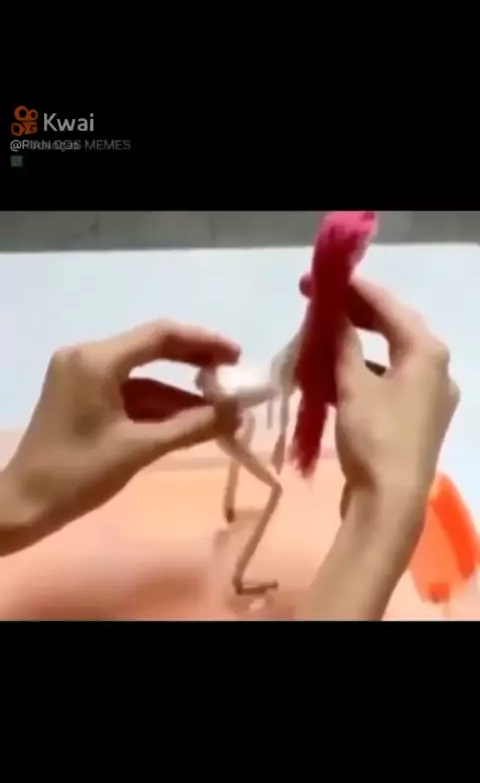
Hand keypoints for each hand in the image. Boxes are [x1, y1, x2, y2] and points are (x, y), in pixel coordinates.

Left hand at [1, 321, 240, 546]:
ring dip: (180, 392)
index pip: (160, 336)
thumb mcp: (140, 448)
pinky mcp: (82, 396)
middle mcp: (87, 357)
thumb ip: (192, 426)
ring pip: (143, 376)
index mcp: (96, 360)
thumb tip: (238, 412)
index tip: (237, 358)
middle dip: (195, 363)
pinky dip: (158, 406)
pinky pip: (129, 393)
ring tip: (221, 408)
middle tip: (233, 376)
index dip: (204, 343)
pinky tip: (190, 420)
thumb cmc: (78, 473)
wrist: (24, 504)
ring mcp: (82, 376)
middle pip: (152, 349)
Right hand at [335, 280, 459, 514]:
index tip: (319, 279)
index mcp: (427, 353)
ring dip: (354, 347)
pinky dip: (360, 375)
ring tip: (320, 338)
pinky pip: (386, 384)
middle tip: (317, 303)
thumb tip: (330, 313)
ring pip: (387, 358)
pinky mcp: (413, 420)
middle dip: (354, 316)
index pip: (389, 306)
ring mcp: (428, 397)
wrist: (391, 502)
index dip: (352, 290)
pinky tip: (331, 377)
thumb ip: (341, 344)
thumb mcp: (353, 385)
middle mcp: (435, 370)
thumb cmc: (375, 437)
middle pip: (392, 329)